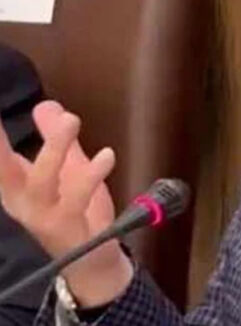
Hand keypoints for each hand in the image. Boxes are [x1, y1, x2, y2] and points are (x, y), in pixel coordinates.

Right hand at [0, 101, 132, 305]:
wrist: (91, 259)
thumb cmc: (74, 210)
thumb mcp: (66, 168)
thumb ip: (55, 137)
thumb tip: (45, 104)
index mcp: (14, 187)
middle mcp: (22, 203)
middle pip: (4, 171)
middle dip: (0, 144)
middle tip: (7, 118)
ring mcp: (43, 218)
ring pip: (42, 182)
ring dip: (55, 149)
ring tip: (71, 120)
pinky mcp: (68, 229)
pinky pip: (78, 200)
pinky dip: (92, 175)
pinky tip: (107, 155)